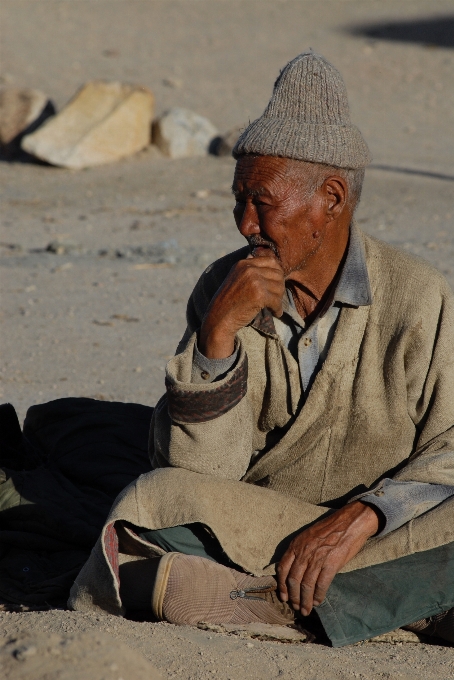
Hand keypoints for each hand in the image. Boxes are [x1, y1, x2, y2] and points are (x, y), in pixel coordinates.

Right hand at [199, 249, 284, 358]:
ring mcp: (254, 280)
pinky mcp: (259, 294)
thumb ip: (252, 271)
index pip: (271, 261)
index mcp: (243, 263)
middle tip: (276, 299)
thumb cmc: (230, 302)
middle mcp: (249, 268)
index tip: (276, 285)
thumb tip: (276, 267)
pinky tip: (275, 313)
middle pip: (278, 274)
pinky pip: (277, 301)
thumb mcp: (238, 279)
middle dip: (279, 287)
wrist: (219, 319)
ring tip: (274, 307)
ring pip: (279, 287)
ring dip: (279, 299)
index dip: (278, 274)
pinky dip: (277, 309)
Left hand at [276, 501, 378, 615]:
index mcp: (296, 544)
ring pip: (306, 585)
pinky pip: (321, 584)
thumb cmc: (330, 529)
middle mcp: (303, 552)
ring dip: (305, 600)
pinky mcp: (331, 564)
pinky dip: (318, 596)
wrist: (349, 522)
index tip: (283, 596)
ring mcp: (317, 558)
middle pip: (293, 580)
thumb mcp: (308, 536)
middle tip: (296, 608)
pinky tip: (318, 602)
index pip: (283, 568)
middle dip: (293, 597)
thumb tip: (295, 570)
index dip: (282, 585)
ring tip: (306, 610)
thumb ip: (300, 551)